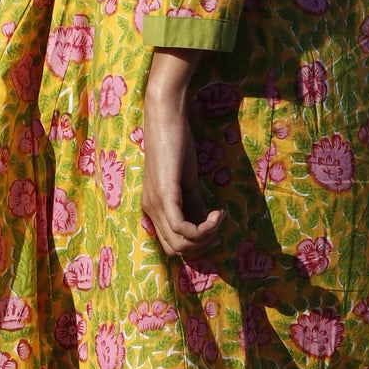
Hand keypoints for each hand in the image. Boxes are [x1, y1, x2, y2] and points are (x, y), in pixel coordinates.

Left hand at [141, 48, 222, 257]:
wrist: (166, 118)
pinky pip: (182, 228)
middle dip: (202, 244)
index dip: (197, 242)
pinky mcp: (165, 195)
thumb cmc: (175, 144)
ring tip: (219, 216)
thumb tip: (207, 221)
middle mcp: (150, 210)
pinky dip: (204, 227)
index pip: (172, 244)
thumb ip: (195, 203)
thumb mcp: (187, 179)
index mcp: (154, 208)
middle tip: (219, 224)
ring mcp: (155, 204)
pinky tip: (217, 212)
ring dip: (206, 236)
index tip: (215, 223)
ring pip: (179, 244)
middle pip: (175, 249)